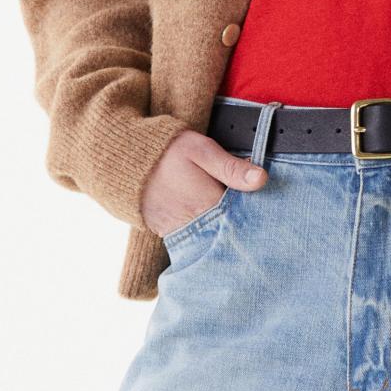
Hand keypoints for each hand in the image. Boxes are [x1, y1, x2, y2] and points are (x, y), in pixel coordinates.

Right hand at [140, 129, 265, 236]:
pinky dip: (208, 233)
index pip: (247, 216)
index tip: (266, 200)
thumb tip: (261, 179)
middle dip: (244, 221)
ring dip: (225, 228)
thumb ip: (231, 167)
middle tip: (249, 208)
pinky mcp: (171, 235)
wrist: (124, 162)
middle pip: (232, 230)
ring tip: (229, 213)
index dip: (259, 209)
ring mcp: (183, 234)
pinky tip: (212, 219)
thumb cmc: (165, 152)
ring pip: (215, 236)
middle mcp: (198, 226)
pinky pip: (198, 240)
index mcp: (210, 205)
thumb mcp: (201, 150)